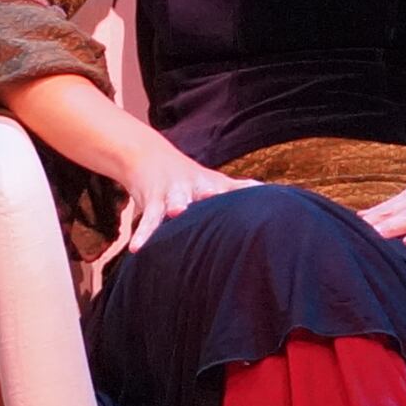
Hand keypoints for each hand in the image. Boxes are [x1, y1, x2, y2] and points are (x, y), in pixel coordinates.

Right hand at [109, 145, 251, 257]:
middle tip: (217, 199)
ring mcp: (172, 192)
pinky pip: (147, 220)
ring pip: (174, 199)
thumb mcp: (214, 181)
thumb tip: (269, 192)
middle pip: (205, 192)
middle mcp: (195, 187)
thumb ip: (239, 189)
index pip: (234, 189)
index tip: (264, 197)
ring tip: (176, 212)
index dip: (247, 193)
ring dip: (176, 205)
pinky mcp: (151, 200)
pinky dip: (143, 234)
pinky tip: (136, 248)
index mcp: (213, 185)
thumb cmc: (189, 177)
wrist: (148, 156)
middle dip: (211, 197)